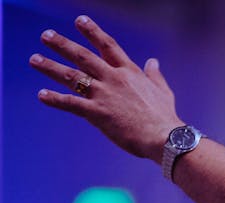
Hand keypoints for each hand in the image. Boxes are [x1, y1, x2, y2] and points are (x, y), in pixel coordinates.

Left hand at [30, 15, 183, 162]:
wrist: (164, 137)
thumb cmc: (165, 117)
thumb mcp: (163, 92)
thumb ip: (155, 75)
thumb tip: (153, 61)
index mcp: (130, 73)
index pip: (108, 46)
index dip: (93, 32)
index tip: (80, 21)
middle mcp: (114, 79)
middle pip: (83, 56)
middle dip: (62, 45)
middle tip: (46, 36)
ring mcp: (104, 94)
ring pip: (72, 76)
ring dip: (51, 67)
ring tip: (35, 59)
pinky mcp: (97, 112)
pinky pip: (71, 103)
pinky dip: (55, 99)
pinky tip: (42, 95)